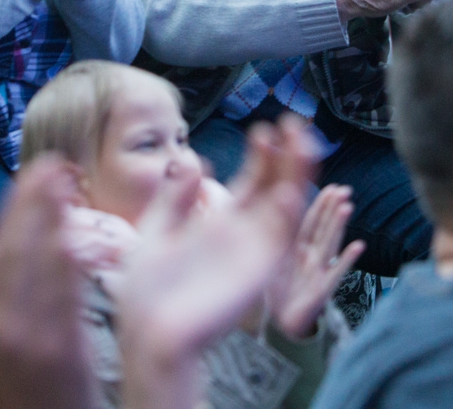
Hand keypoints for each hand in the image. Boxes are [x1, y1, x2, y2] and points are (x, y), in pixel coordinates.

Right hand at [0, 159, 93, 408]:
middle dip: (31, 201)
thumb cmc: (24, 385)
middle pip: (12, 248)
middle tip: (49, 163)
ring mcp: (26, 336)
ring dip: (50, 218)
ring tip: (64, 181)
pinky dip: (67, 260)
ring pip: (36, 265)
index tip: (30, 174)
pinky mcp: (58, 349)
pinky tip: (75, 232)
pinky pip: (61, 295)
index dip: (13, 208)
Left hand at [116, 117, 314, 408]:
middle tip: (296, 122)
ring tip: (304, 141)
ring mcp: (253, 252)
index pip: (254, 181)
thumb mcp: (156, 229)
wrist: (147, 329)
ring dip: (298, 176)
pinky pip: (280, 241)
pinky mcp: (256, 272)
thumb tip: (189, 159)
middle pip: (278, 188)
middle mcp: (244, 234)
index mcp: (221, 223)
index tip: (264, 128)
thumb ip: (175, 197)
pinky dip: (287, 216)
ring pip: (287, 207)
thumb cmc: (148, 289)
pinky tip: (288, 190)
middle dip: (290, 156)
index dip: (263, 155)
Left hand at [265, 184, 364, 339]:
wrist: (280, 324)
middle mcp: (310, 256)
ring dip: (339, 225)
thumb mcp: (268, 260)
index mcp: (295, 247)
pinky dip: (347, 259)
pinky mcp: (322, 289)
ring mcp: (318, 271)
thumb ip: (267, 237)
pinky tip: (358, 245)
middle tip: (343, 188)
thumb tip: (259, 208)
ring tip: (347, 206)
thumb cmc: (276, 290)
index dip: (319, 203)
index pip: (308, 220)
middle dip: (332, 208)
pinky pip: (336, 272)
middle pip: (322, 227)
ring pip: (329, 244)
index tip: (330, 186)